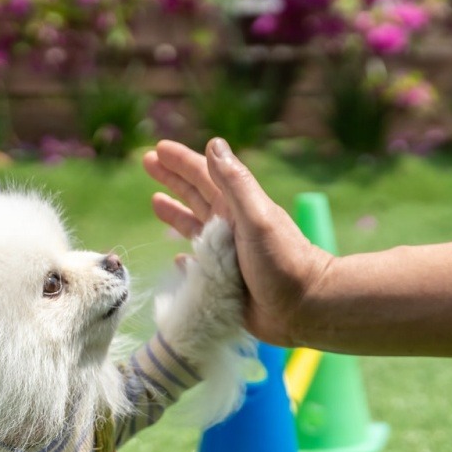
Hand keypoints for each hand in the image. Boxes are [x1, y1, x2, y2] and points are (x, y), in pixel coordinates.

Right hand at [143, 138, 333, 346]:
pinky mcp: (224, 281)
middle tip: (148, 162)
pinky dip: (186, 259)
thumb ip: (235, 182)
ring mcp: (226, 254)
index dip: (181, 161)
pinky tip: (177, 257)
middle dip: (172, 178)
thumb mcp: (257, 216)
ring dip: (175, 213)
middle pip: (195, 195)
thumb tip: (213, 144)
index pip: (203, 175)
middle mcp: (230, 227)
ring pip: (193, 227)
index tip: (159, 148)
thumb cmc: (282, 260)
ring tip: (155, 201)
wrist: (303, 306)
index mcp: (236, 208)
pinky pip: (197, 266)